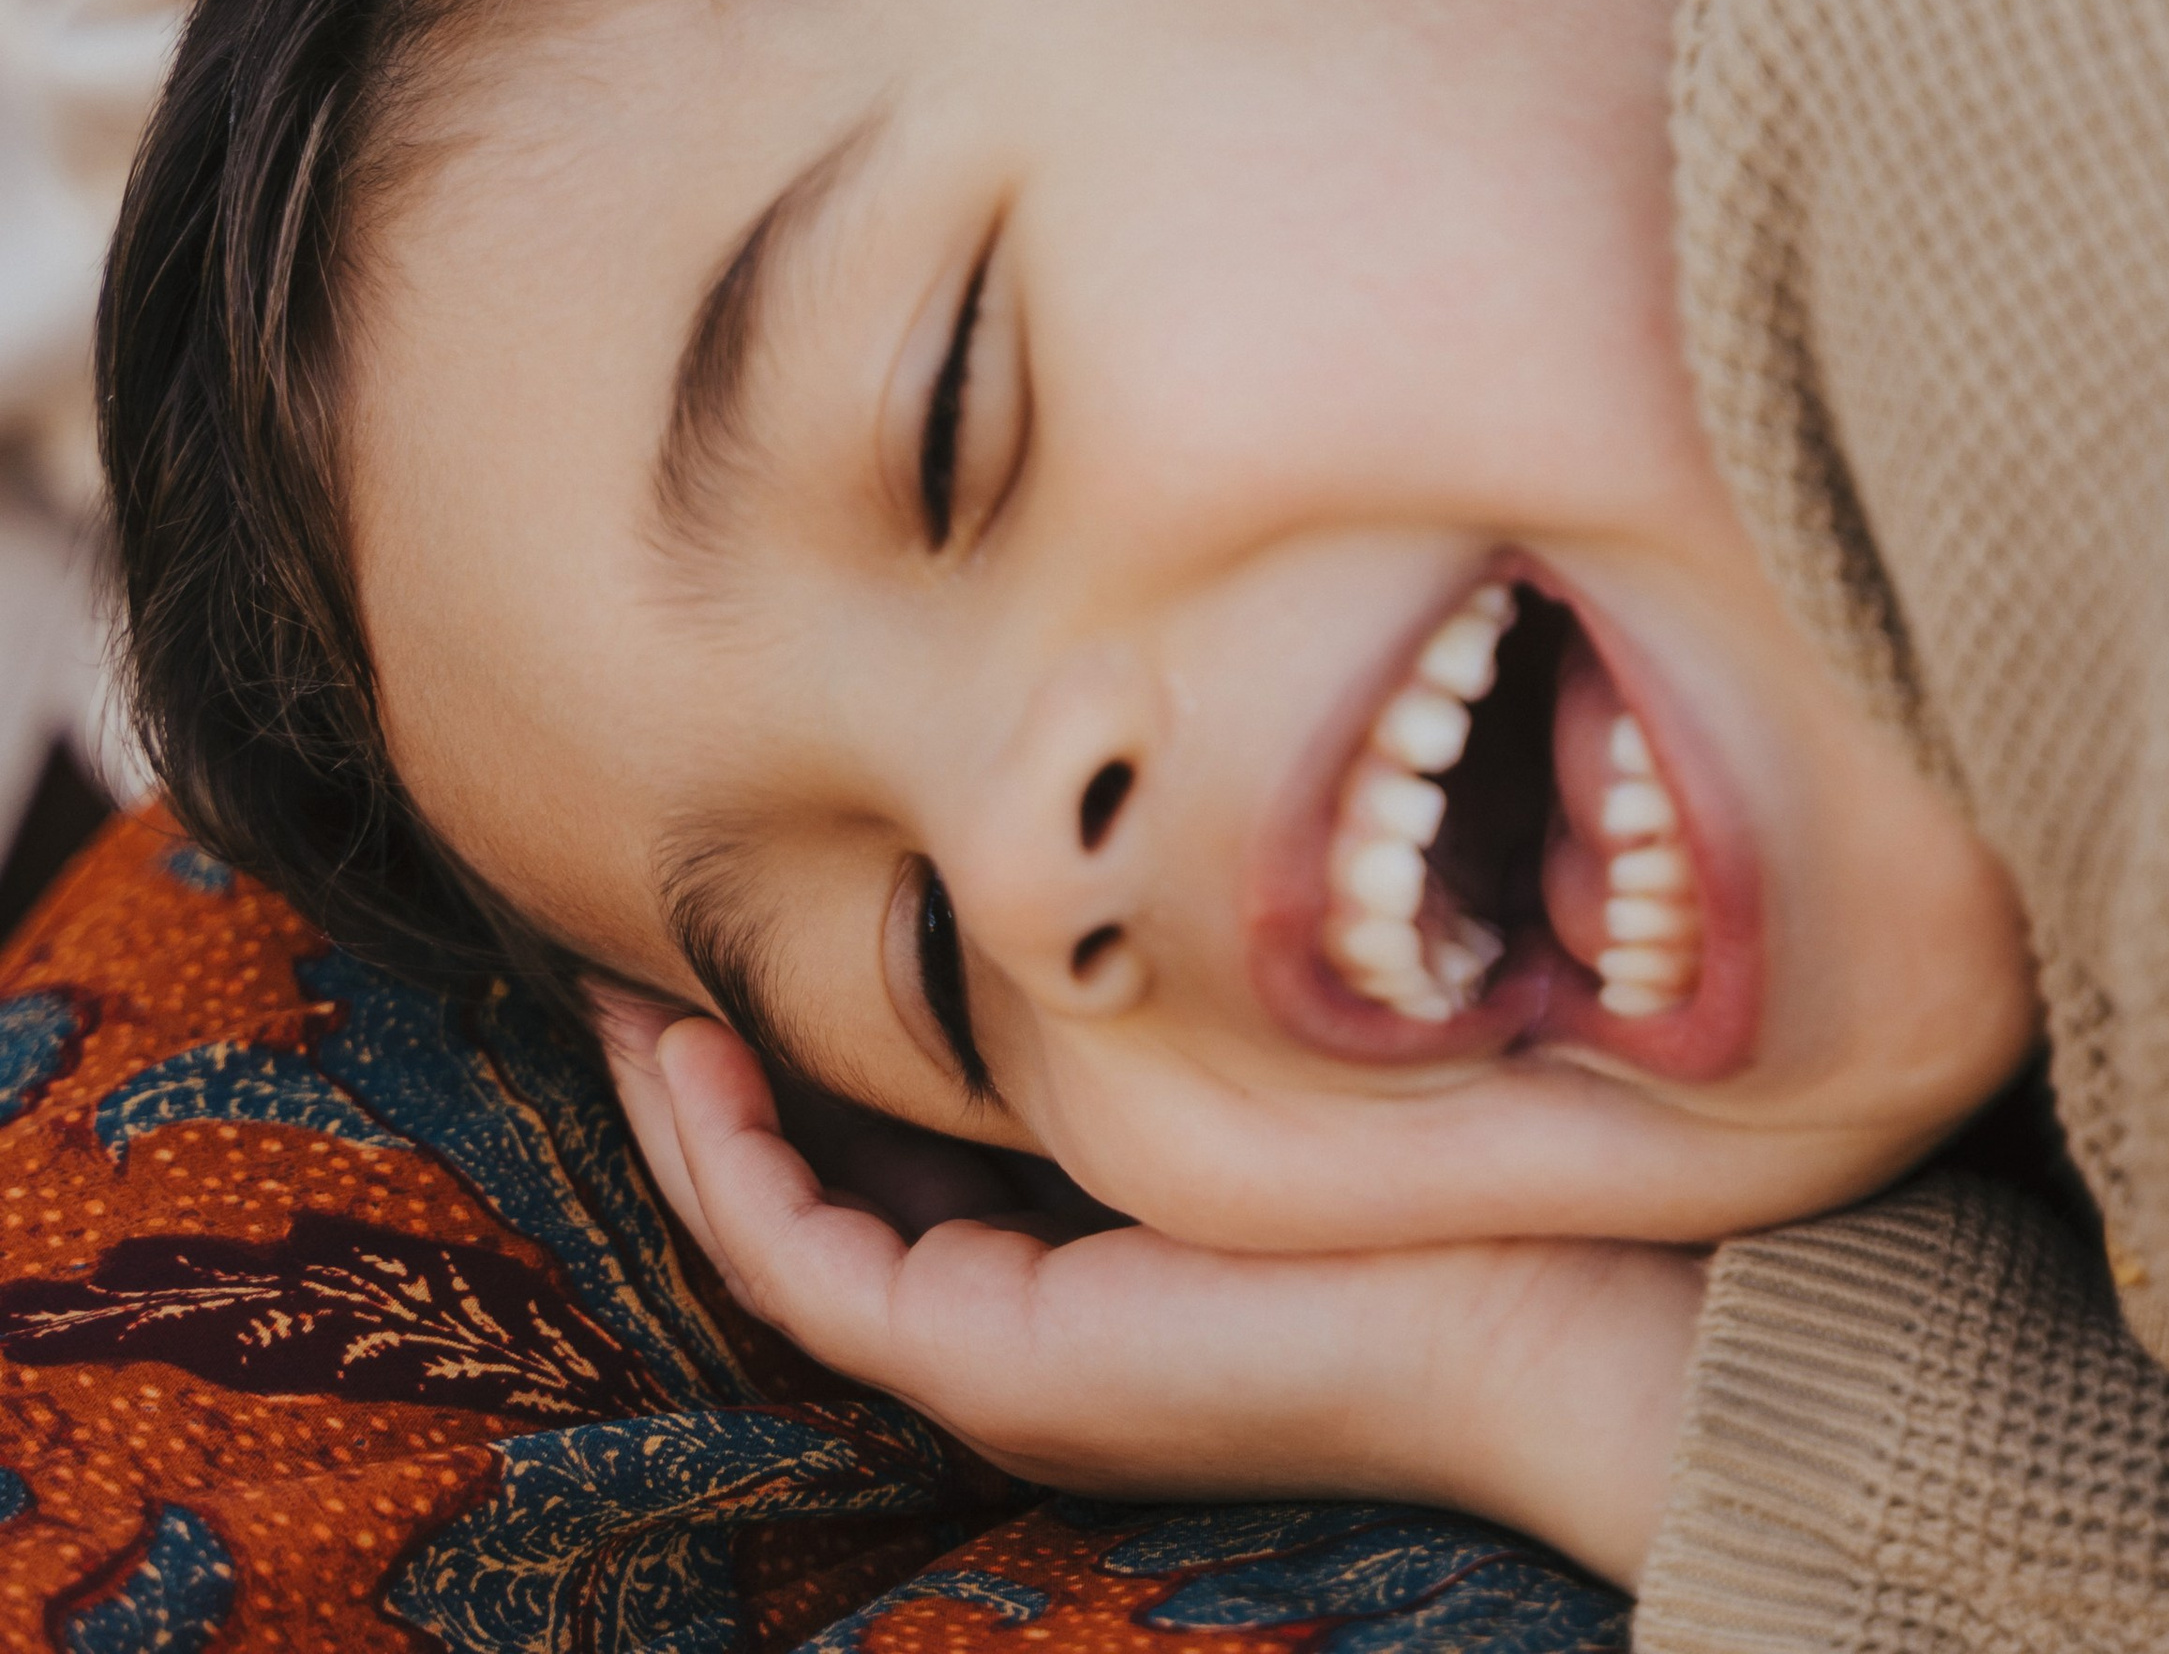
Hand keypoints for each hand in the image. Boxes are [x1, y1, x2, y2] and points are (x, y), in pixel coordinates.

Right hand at [604, 1005, 1703, 1591]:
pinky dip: (730, 1159)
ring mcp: (1001, 1351)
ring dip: (689, 1110)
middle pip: (815, 1197)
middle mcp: (1023, 1321)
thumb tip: (1120, 821)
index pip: (902, 1161)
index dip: (805, 1049)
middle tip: (631, 952)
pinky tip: (688, 1047)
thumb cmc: (1448, 1178)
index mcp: (1085, 1261)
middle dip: (712, 1076)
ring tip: (622, 986)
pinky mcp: (995, 1354)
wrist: (1538, 1314)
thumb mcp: (1268, 1049)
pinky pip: (804, 1259)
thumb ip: (1182, 979)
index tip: (749, 917)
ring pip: (780, 1230)